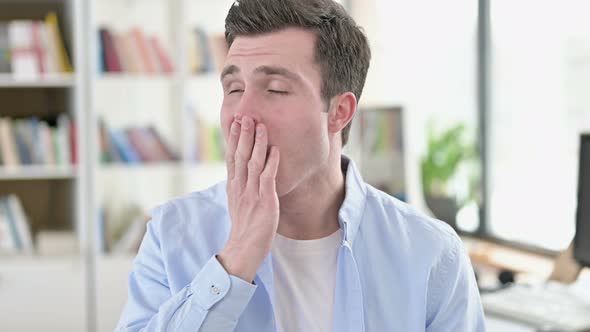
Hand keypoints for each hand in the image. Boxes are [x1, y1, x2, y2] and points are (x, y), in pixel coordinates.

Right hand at [218, 115, 279, 281]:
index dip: (234, 139)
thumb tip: (241, 172)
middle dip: (243, 135)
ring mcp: (251, 194)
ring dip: (257, 143)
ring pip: (253, 163)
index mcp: (233, 186)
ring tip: (260, 126)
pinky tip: (275, 150)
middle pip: (240, 156)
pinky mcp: (264, 201)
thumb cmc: (244, 228)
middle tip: (245, 116)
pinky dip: (271, 163)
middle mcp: (240, 187)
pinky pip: (267, 178)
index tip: (235, 122)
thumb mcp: (238, 203)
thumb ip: (240, 186)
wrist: (243, 249)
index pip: (232, 157)